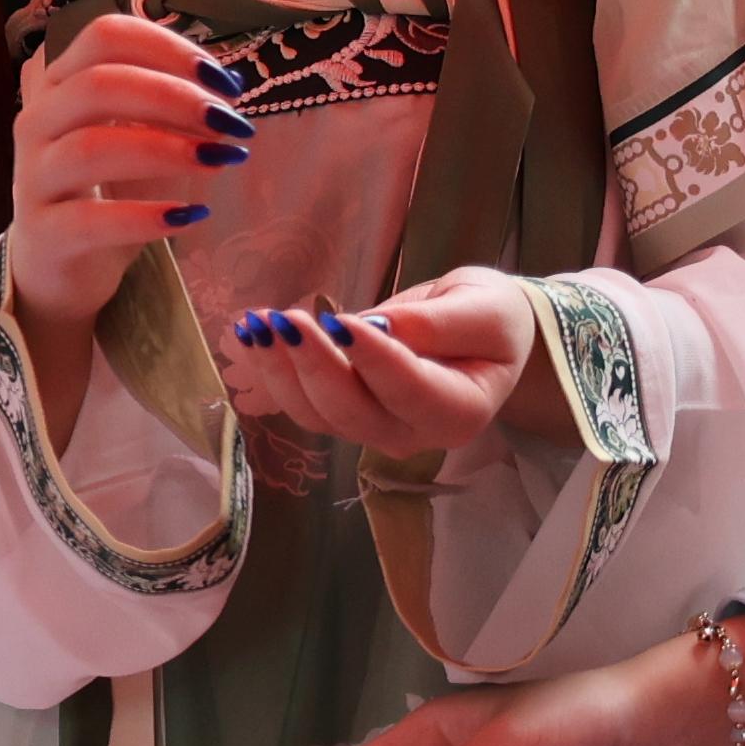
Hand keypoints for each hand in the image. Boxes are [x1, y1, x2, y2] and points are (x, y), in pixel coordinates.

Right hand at [5, 12, 249, 344]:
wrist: (61, 264)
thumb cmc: (107, 188)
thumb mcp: (137, 134)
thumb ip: (171, 104)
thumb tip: (229, 83)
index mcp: (61, 83)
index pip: (105, 36)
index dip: (168, 48)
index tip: (223, 79)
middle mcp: (38, 121)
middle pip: (98, 83)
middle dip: (176, 97)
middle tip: (232, 121)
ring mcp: (33, 177)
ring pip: (91, 147)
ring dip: (167, 149)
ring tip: (222, 160)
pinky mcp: (43, 233)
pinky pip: (90, 220)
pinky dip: (146, 216)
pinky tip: (191, 215)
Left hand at [220, 266, 537, 458]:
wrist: (480, 334)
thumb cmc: (491, 320)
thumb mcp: (484, 310)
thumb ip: (438, 324)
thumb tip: (379, 327)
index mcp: (461, 411)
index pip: (411, 391)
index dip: (372, 359)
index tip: (337, 321)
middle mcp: (415, 435)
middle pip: (354, 413)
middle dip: (313, 365)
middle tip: (282, 319)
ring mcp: (375, 432)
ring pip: (318, 415)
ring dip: (280, 371)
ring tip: (256, 323)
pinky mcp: (345, 417)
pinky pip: (302, 405)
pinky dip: (273, 372)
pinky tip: (254, 335)